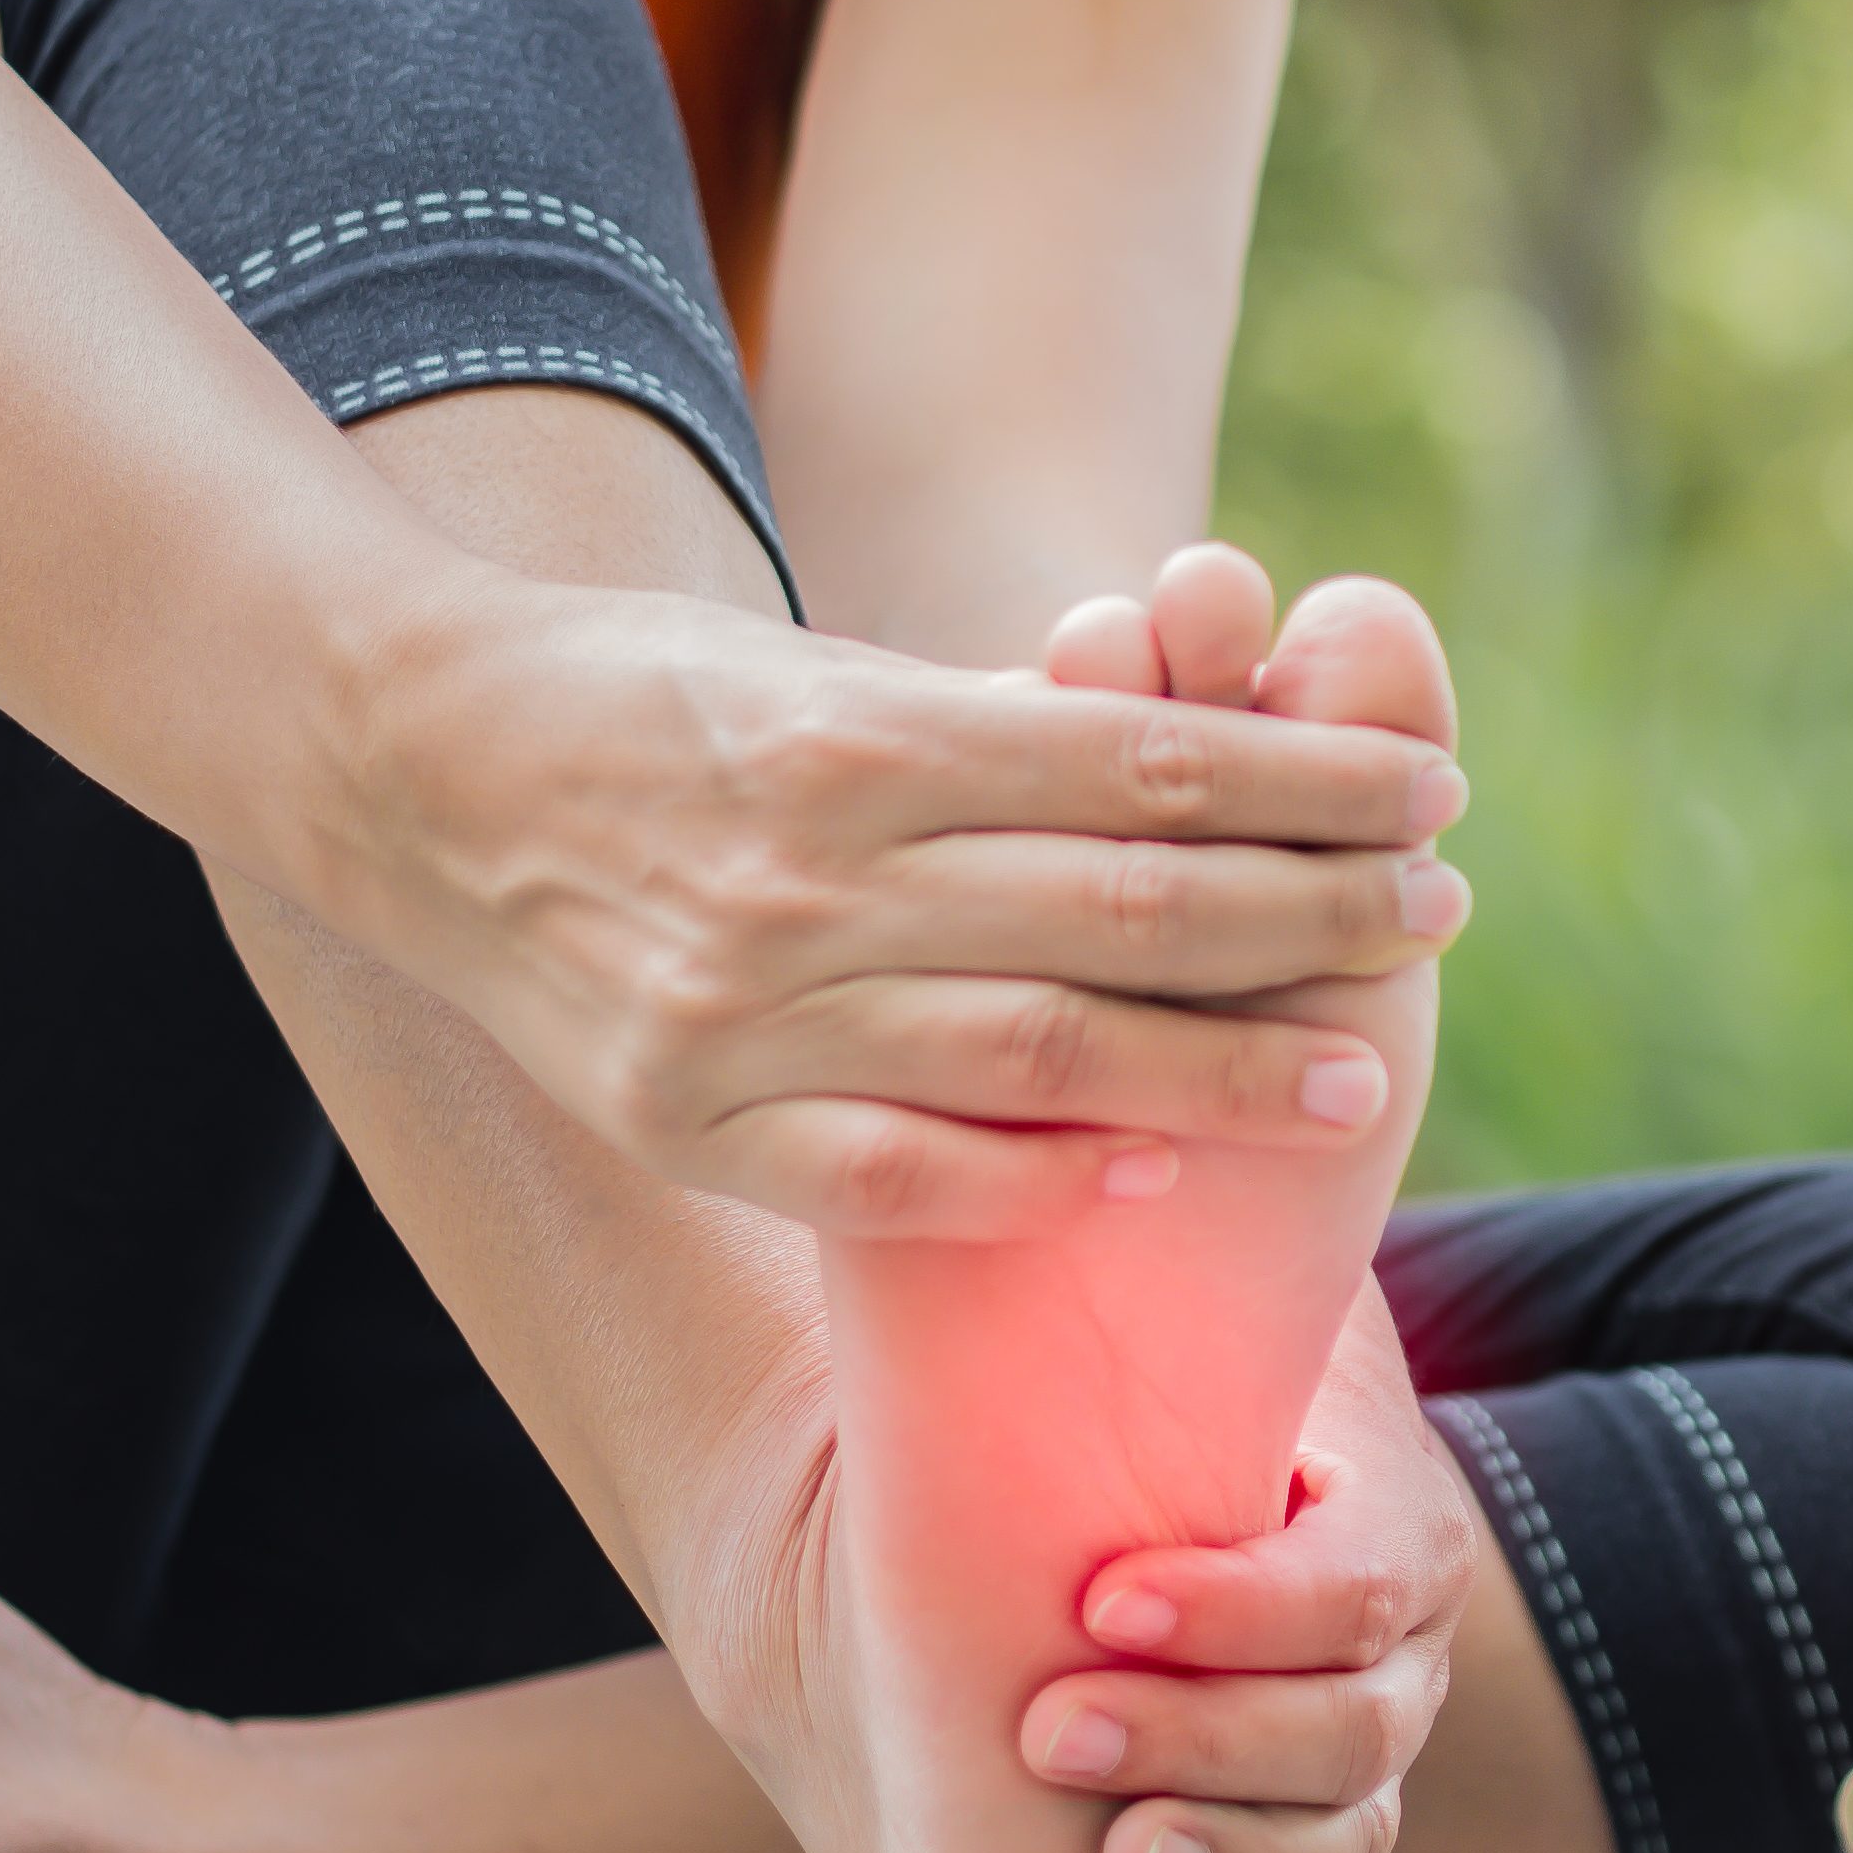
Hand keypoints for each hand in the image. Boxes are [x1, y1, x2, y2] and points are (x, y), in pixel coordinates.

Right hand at [327, 571, 1470, 1242]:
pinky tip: (1146, 1179)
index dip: (1307, 785)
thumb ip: (991, 730)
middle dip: (1309, 918)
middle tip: (1441, 919)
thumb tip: (1197, 758)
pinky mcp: (684, 1120)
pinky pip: (893, 1177)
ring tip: (1354, 1075)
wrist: (411, 765)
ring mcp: (742, 1007)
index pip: (1143, 764)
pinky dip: (1031, 1184)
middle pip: (1123, 907)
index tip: (1430, 797)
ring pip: (1036, 1053)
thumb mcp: (824, 668)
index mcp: (861, 730)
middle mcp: (812, 868)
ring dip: (1219, 1072)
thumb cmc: (656, 696)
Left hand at [1014, 1276, 1479, 1852]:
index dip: (1239, 1609)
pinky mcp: (1313, 1825)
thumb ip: (1184, 1275)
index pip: (1354, 1583)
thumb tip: (1142, 1167)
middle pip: (1352, 1726)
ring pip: (1345, 1828)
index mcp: (1392, 1509)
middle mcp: (1404, 1640)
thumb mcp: (1192, 1310)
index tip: (1102, 1600)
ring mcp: (1368, 1742)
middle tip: (1048, 1729)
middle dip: (1203, 1737)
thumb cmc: (1163, 1366)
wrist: (1156, 1444)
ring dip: (1234, 1852)